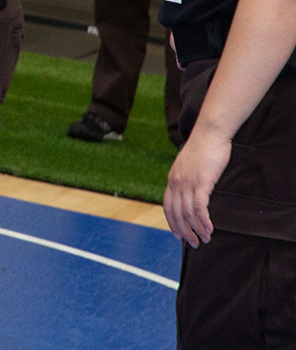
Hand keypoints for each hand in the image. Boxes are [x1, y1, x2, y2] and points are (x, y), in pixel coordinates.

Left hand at [163, 126, 230, 246]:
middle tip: (193, 243)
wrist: (210, 133)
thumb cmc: (203, 149)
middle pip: (176, 213)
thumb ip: (187, 178)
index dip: (172, 222)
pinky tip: (209, 229)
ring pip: (187, 213)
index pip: (167, 206)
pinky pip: (199, 207)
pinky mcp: (201, 182)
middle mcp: (176, 182)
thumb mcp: (190, 166)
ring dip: (196, 229)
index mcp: (172, 179)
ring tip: (204, 239)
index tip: (178, 235)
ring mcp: (187, 182)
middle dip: (184, 231)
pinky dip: (203, 221)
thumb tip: (192, 191)